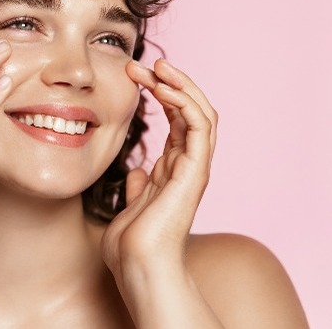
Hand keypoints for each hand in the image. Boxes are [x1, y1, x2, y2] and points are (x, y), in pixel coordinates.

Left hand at [101, 58, 217, 286]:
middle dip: (169, 83)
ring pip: (201, 113)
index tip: (135, 75)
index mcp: (173, 170)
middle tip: (143, 64)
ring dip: (180, 85)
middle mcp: (188, 166)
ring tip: (157, 67)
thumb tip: (137, 172)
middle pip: (190, 111)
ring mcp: (194, 168)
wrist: (138, 267)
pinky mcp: (195, 172)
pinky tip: (164, 89)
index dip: (160, 93)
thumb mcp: (130, 207)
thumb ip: (138, 188)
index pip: (177, 120)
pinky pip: (199, 127)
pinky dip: (186, 103)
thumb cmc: (132, 246)